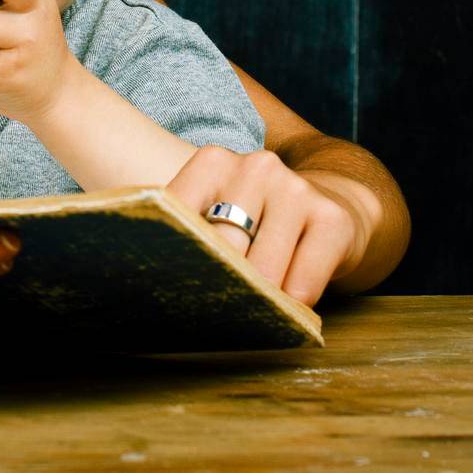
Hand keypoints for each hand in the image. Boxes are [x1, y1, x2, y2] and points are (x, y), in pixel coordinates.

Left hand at [167, 147, 367, 307]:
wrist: (327, 207)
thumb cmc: (256, 222)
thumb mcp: (216, 214)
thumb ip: (183, 232)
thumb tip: (140, 275)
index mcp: (213, 162)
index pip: (177, 215)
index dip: (173, 257)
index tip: (168, 285)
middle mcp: (257, 168)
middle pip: (222, 248)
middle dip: (218, 285)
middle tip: (214, 310)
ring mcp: (296, 190)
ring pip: (263, 271)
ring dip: (258, 301)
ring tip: (255, 307)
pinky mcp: (332, 219)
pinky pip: (303, 284)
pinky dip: (292, 305)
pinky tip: (291, 302)